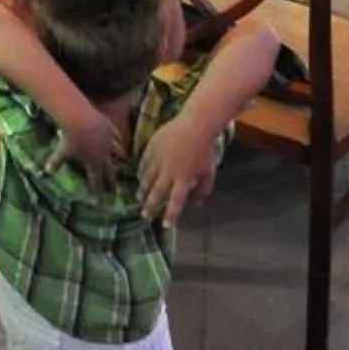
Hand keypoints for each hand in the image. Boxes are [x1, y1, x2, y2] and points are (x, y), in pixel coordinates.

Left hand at [42, 103, 124, 192]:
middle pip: (110, 170)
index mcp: (93, 162)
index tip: (100, 196)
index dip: (97, 188)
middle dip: (112, 180)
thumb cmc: (69, 138)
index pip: (96, 179)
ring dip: (120, 157)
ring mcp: (109, 141)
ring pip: (118, 151)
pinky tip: (119, 140)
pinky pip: (116, 136)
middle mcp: (104, 154)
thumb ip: (55, 162)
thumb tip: (46, 172)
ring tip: (123, 160)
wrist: (79, 119)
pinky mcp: (109, 128)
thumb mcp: (61, 151)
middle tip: (114, 189)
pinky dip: (118, 139)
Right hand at [138, 106, 221, 227]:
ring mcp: (159, 157)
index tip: (165, 226)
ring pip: (147, 178)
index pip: (176, 201)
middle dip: (150, 206)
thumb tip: (196, 205)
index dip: (171, 215)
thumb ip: (204, 190)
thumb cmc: (205, 149)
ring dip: (143, 190)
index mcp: (185, 177)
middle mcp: (170, 170)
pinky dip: (141, 172)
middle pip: (157, 192)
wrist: (197, 124)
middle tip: (144, 216)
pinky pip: (144, 162)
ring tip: (139, 198)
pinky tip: (140, 178)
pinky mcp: (153, 146)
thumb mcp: (209, 172)